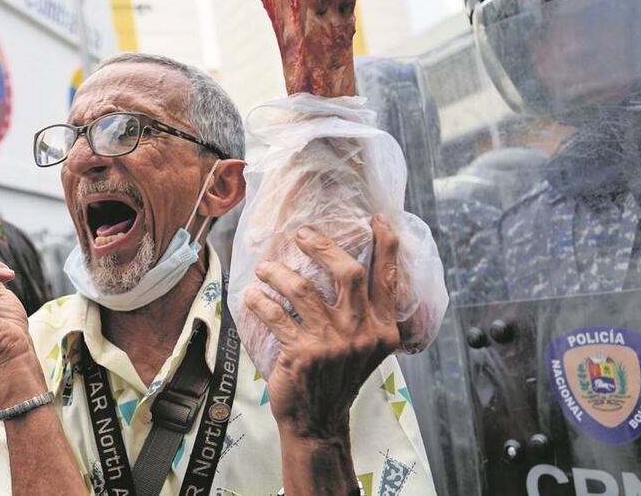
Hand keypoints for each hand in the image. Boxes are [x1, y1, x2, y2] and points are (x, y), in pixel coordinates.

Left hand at [245, 215, 399, 438]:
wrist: (318, 422)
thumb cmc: (336, 378)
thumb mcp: (364, 349)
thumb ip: (364, 315)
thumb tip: (346, 266)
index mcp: (383, 329)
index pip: (388, 278)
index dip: (385, 245)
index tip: (377, 219)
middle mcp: (363, 333)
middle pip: (348, 272)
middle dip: (323, 246)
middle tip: (302, 234)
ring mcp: (333, 344)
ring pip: (303, 289)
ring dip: (278, 272)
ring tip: (265, 268)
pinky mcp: (303, 354)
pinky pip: (276, 315)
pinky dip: (260, 301)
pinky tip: (252, 296)